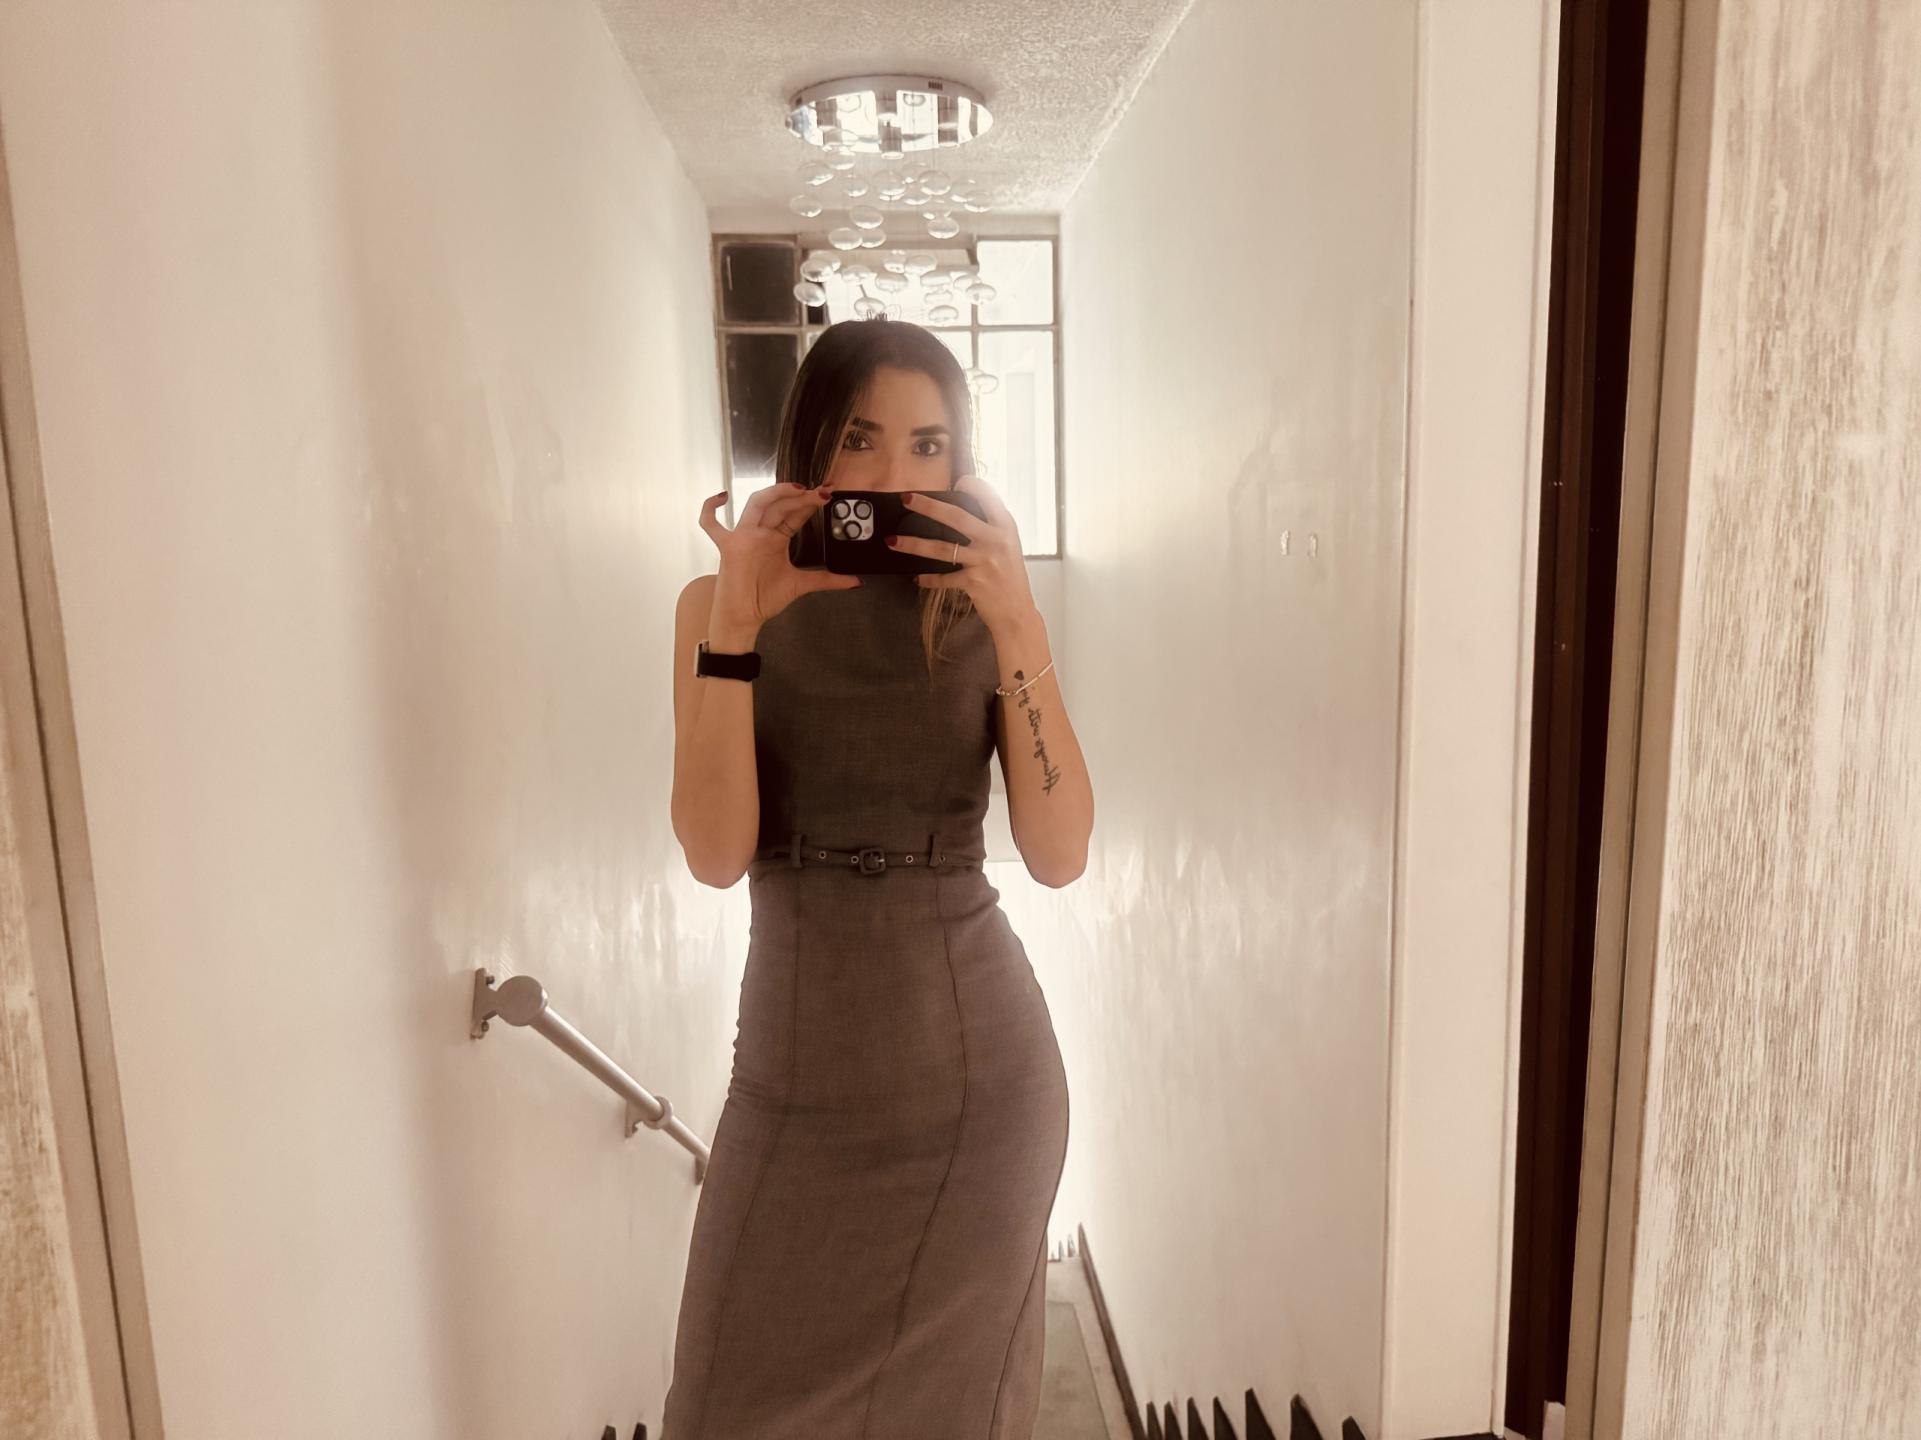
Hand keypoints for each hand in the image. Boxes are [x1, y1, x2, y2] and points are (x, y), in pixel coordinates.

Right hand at [699, 482, 859, 627]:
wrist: (744, 617)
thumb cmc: (764, 598)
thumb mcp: (801, 585)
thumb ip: (828, 580)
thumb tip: (856, 582)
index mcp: (776, 537)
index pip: (795, 512)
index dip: (812, 502)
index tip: (830, 493)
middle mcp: (760, 532)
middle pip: (781, 504)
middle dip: (802, 496)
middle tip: (823, 492)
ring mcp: (743, 537)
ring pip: (757, 504)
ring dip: (777, 493)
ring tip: (800, 490)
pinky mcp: (727, 547)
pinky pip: (712, 525)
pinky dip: (710, 508)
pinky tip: (721, 496)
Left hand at [889, 474, 1037, 634]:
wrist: (1017, 612)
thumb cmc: (1011, 578)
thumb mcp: (1009, 545)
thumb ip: (990, 528)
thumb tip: (960, 512)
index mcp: (1005, 526)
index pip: (988, 496)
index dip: (970, 485)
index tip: (956, 481)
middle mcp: (995, 540)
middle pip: (956, 516)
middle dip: (927, 505)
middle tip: (907, 498)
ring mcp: (984, 561)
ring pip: (942, 548)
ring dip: (913, 543)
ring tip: (893, 541)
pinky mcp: (973, 582)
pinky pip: (943, 578)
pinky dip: (928, 578)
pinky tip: (916, 577)